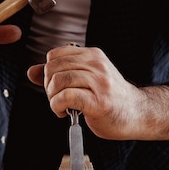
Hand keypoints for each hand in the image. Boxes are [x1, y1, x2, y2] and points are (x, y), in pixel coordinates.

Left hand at [27, 45, 168, 140]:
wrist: (137, 114)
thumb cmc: (110, 98)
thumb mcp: (86, 79)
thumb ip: (60, 73)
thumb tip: (31, 71)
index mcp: (93, 55)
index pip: (55, 55)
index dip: (48, 72)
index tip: (56, 86)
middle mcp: (97, 65)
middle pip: (53, 68)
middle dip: (47, 86)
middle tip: (57, 98)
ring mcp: (99, 83)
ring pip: (58, 81)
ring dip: (52, 97)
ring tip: (60, 106)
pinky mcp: (98, 102)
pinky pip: (66, 97)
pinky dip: (57, 106)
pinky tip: (64, 112)